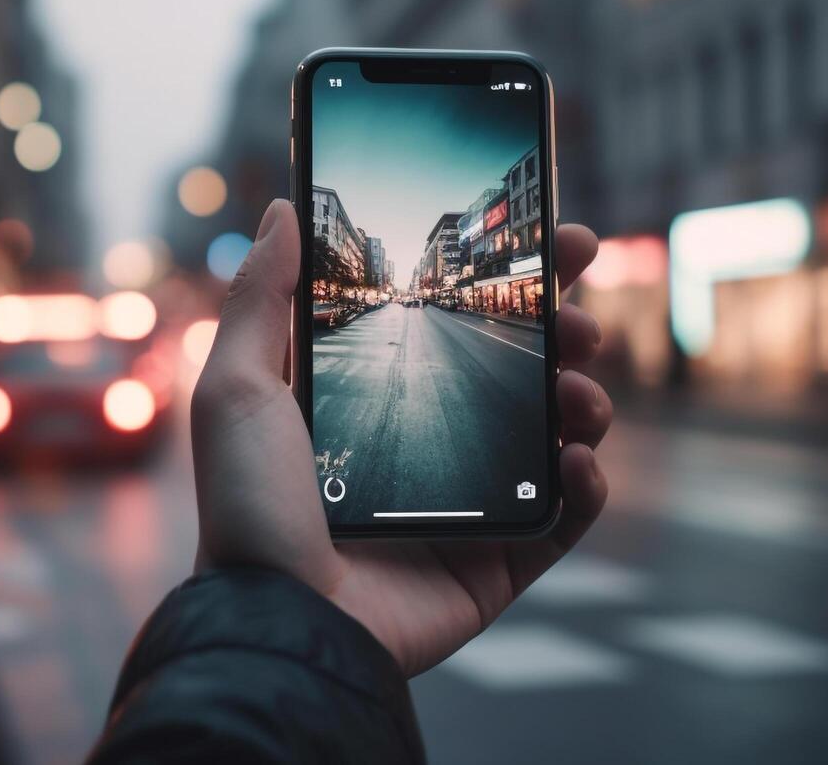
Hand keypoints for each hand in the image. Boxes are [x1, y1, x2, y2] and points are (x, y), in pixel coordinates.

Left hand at [190, 199, 612, 675]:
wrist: (275, 620)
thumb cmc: (248, 507)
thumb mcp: (239, 387)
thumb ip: (262, 296)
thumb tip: (282, 208)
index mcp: (377, 399)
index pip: (457, 324)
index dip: (512, 283)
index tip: (557, 240)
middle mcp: (430, 446)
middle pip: (521, 372)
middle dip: (566, 332)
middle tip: (581, 316)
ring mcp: (468, 507)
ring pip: (555, 440)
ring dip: (583, 401)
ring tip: (577, 391)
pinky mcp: (495, 566)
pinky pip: (564, 523)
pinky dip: (588, 488)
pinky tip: (579, 462)